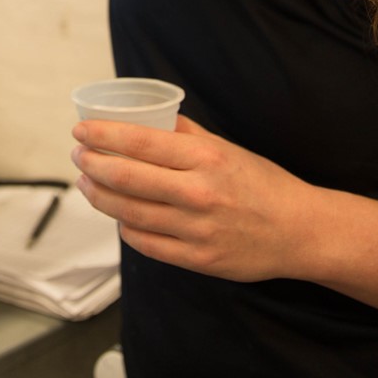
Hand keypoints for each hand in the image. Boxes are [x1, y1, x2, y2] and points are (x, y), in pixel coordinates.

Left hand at [71, 114, 319, 282]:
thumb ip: (187, 135)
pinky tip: (118, 216)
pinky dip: (125, 228)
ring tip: (87, 184)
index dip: (103, 135)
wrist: (299, 231)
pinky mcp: (198, 260)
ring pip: (129, 213)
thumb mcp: (228, 149)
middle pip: (127, 178)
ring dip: (100, 196)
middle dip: (92, 165)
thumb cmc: (263, 185)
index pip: (141, 142)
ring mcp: (197, 230)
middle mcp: (200, 193)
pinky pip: (146, 244)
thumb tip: (147, 117)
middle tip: (78, 156)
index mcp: (207, 159)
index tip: (81, 131)